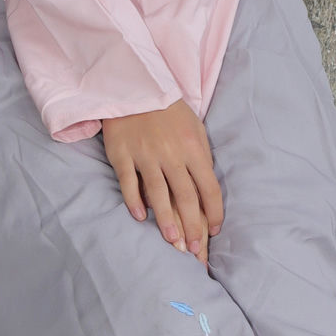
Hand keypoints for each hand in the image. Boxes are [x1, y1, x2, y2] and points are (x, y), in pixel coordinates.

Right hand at [101, 99, 222, 263]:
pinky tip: (140, 217)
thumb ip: (201, 158)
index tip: (214, 230)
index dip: (214, 212)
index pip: (209, 187)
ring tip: (172, 242)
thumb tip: (206, 191)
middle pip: (186, 196)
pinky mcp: (122, 154)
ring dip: (166, 220)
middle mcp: (171, 154)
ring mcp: (145, 155)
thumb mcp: (195, 128)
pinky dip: (134, 201)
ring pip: (158, 194)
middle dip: (193, 226)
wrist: (134, 85)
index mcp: (193, 148)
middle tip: (194, 250)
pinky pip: (129, 182)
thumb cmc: (169, 111)